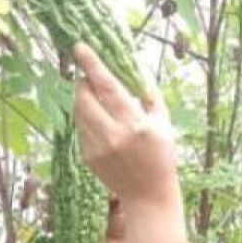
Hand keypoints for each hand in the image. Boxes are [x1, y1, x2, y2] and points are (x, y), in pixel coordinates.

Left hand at [72, 43, 178, 207]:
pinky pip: (80, 128)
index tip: (79, 47)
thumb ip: (149, 95)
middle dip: (82, 82)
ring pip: (78, 112)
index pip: (108, 87)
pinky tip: (99, 122)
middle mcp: (113, 136)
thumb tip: (135, 67)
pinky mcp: (88, 157)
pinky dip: (86, 119)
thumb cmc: (161, 156)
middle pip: (84, 97)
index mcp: (135, 124)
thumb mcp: (163, 124)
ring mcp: (97, 148)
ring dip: (82, 99)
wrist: (148, 195)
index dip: (92, 64)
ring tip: (95, 98)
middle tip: (88, 76)